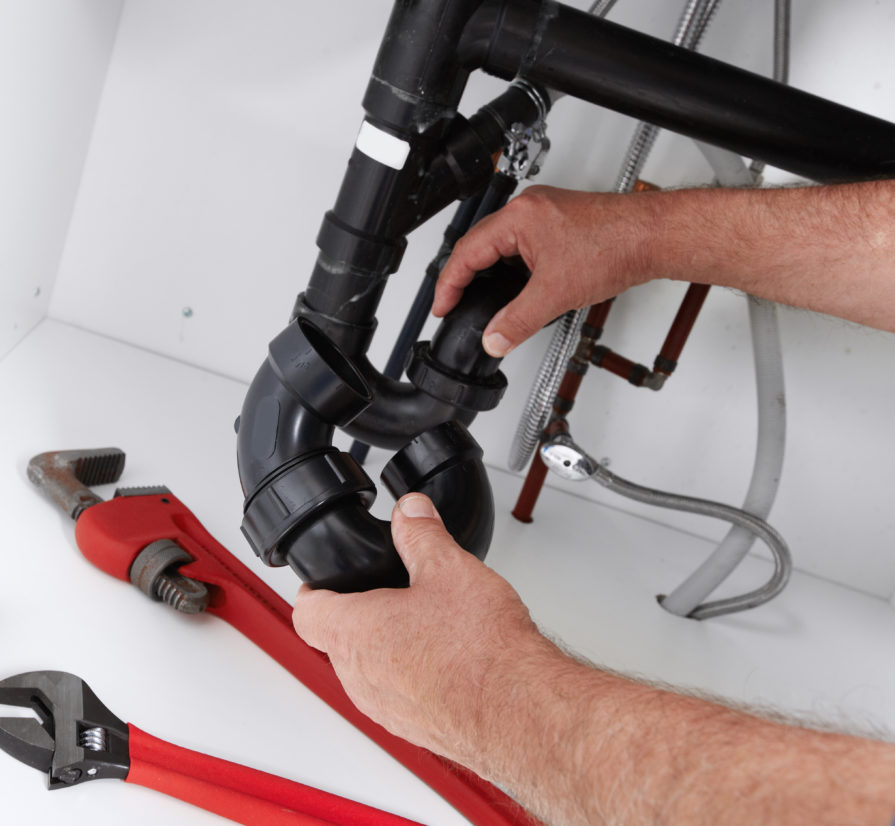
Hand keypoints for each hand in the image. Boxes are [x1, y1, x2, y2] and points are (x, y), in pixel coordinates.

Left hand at [292, 494, 541, 765]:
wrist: (516, 709)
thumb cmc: (479, 650)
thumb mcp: (448, 568)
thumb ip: (421, 534)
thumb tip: (411, 512)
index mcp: (355, 632)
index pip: (306, 611)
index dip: (312, 589)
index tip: (324, 580)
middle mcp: (360, 676)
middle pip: (337, 640)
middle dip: (359, 615)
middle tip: (389, 594)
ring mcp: (384, 707)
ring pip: (367, 670)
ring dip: (386, 647)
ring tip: (426, 625)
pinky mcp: (412, 726)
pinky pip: (397, 695)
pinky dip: (412, 674)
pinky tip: (448, 657)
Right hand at [434, 185, 662, 356]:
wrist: (653, 237)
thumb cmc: (616, 245)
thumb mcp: (556, 293)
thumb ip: (518, 321)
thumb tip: (494, 339)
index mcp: (519, 218)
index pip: (466, 252)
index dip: (449, 284)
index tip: (442, 307)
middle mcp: (528, 209)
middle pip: (479, 245)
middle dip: (464, 278)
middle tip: (454, 306)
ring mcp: (544, 213)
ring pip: (501, 245)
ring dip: (490, 273)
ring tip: (483, 301)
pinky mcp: (559, 223)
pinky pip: (522, 245)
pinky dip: (513, 268)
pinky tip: (519, 288)